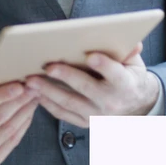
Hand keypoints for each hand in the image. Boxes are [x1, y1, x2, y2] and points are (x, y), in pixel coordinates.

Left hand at [34, 42, 158, 127]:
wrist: (135, 107)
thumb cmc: (129, 78)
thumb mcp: (135, 64)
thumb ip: (130, 52)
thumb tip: (133, 42)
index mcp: (125, 84)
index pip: (115, 74)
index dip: (104, 66)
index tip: (91, 56)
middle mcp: (110, 102)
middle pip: (86, 88)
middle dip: (66, 76)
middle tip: (48, 67)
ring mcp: (96, 114)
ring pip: (69, 102)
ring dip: (48, 91)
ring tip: (31, 80)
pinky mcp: (84, 122)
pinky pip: (62, 113)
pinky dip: (47, 103)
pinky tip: (34, 92)